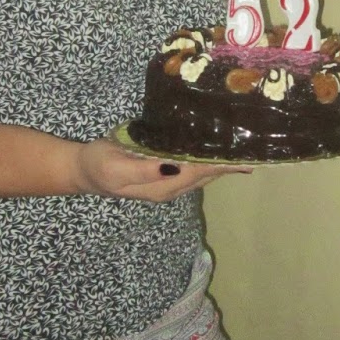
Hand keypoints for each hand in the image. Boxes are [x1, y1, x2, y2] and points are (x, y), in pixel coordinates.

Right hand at [74, 137, 250, 200]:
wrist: (84, 171)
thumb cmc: (99, 166)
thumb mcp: (117, 168)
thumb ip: (145, 169)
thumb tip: (173, 166)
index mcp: (162, 185)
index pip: (199, 172)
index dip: (221, 165)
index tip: (243, 156)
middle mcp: (170, 187)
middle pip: (207, 175)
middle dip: (229, 166)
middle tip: (255, 151)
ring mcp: (168, 182)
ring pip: (202, 174)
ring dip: (222, 165)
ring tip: (244, 153)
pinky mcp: (164, 174)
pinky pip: (193, 168)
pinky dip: (208, 161)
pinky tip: (216, 152)